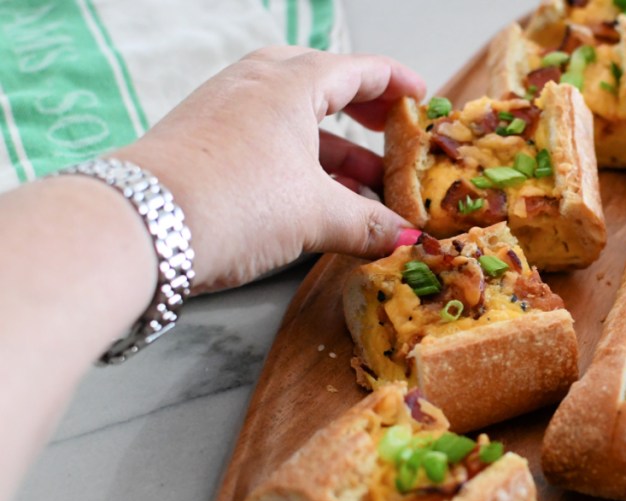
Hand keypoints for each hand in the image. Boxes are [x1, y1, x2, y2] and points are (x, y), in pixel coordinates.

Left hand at [112, 47, 426, 292]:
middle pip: (321, 84)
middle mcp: (254, 85)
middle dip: (361, 114)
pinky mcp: (199, 141)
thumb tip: (404, 240)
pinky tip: (310, 201)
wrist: (139, 228)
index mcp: (290, 83)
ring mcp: (221, 110)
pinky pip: (261, 140)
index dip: (397, 85)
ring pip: (290, 119)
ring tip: (360, 190)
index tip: (420, 100)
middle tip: (387, 135)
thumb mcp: (317, 217)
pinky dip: (295, 162)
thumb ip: (369, 225)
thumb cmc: (234, 202)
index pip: (359, 70)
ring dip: (330, 150)